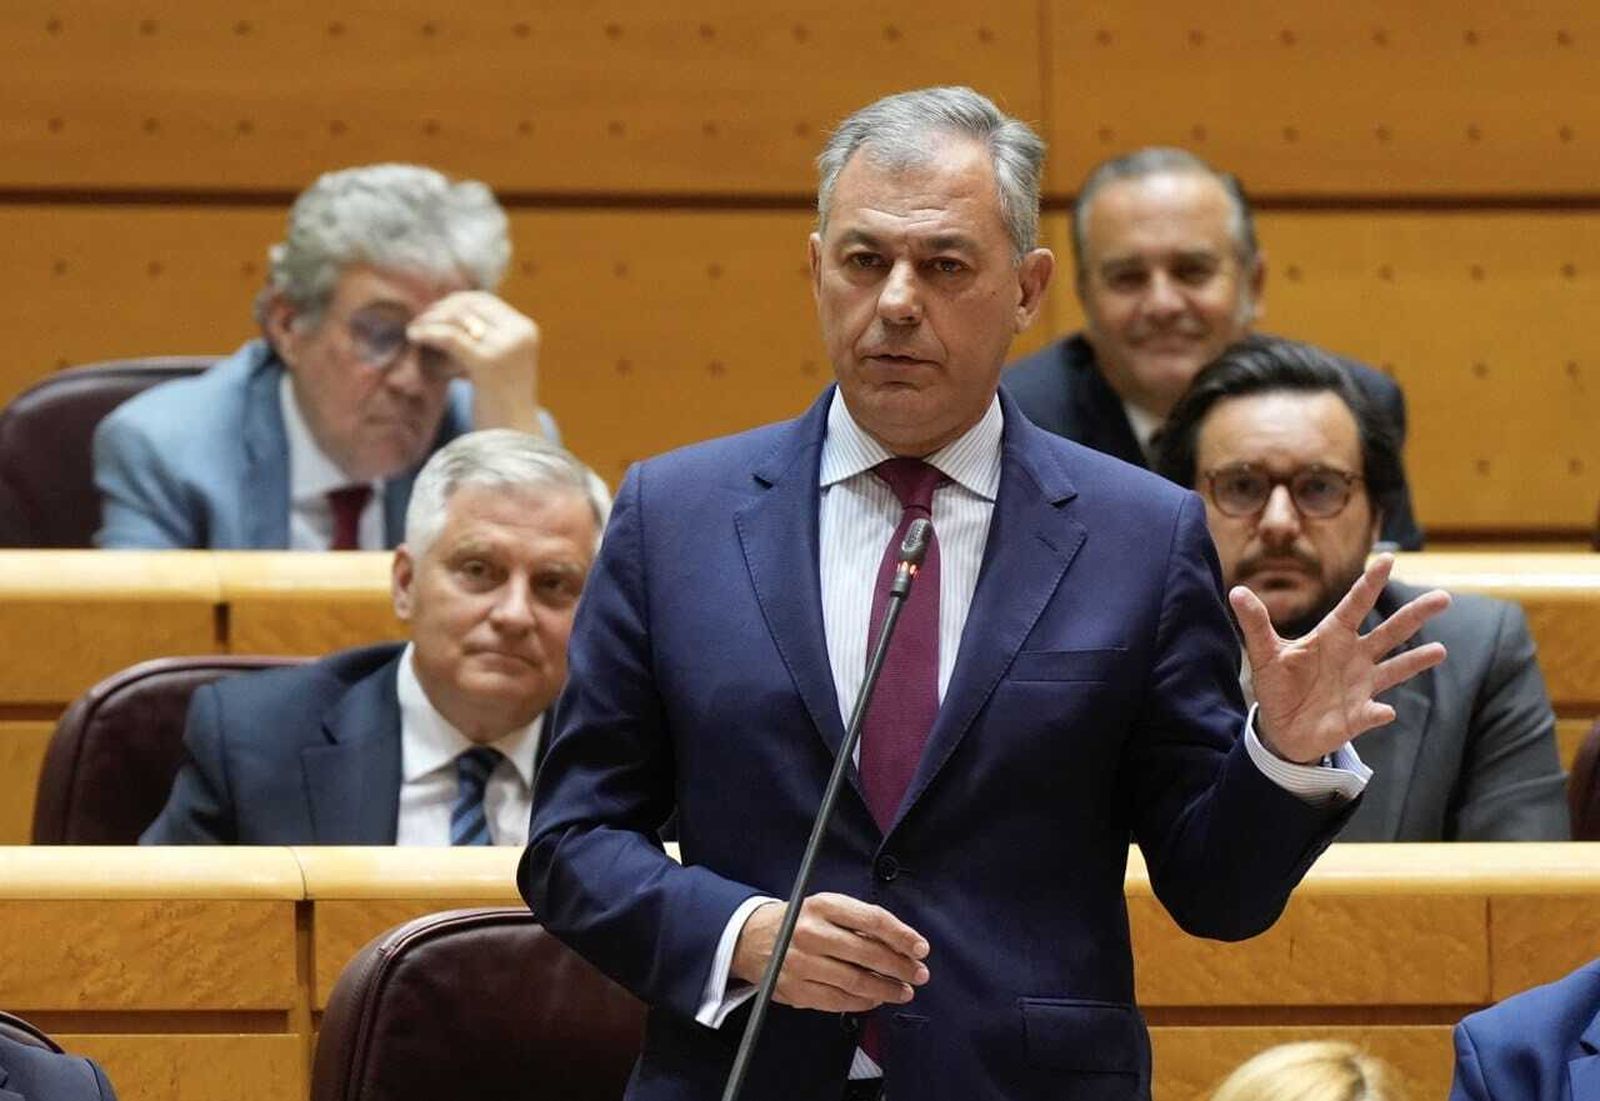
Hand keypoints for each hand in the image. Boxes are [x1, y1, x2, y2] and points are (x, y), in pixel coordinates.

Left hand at [407, 291, 543, 433]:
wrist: (513, 437)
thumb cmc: (501, 403)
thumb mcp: (501, 361)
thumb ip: (486, 336)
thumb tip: (448, 311)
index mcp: (526, 330)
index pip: (485, 300)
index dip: (455, 301)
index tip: (433, 311)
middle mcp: (519, 334)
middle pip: (470, 305)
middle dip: (440, 309)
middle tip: (419, 320)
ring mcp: (506, 347)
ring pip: (458, 317)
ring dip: (431, 320)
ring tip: (414, 329)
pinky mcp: (488, 362)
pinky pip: (450, 336)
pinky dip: (428, 332)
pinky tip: (413, 336)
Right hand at [730, 893, 929, 1012]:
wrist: (752, 937)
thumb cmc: (802, 921)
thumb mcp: (827, 907)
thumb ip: (860, 922)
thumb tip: (902, 945)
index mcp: (823, 905)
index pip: (872, 920)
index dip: (901, 936)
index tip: (921, 948)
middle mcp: (811, 933)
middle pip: (867, 954)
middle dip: (900, 967)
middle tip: (919, 974)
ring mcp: (801, 963)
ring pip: (855, 981)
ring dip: (886, 990)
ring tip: (903, 991)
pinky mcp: (795, 989)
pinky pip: (838, 1000)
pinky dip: (863, 1002)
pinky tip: (876, 1000)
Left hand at [1235, 553, 1450, 763]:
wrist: (1282, 728)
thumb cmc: (1278, 685)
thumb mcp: (1263, 653)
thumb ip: (1255, 623)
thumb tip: (1236, 591)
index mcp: (1332, 636)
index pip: (1354, 605)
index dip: (1369, 583)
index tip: (1387, 559)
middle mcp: (1354, 656)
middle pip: (1389, 631)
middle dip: (1414, 615)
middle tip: (1444, 597)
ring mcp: (1361, 684)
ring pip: (1395, 668)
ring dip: (1416, 661)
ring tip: (1440, 650)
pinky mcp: (1359, 714)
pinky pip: (1373, 712)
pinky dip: (1378, 712)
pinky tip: (1385, 711)